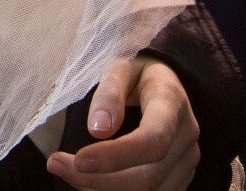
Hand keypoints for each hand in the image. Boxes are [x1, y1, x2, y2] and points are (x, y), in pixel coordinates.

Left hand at [47, 57, 199, 188]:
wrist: (163, 80)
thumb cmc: (136, 70)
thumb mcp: (120, 66)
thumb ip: (109, 93)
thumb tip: (97, 130)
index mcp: (172, 102)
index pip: (153, 140)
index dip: (116, 156)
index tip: (79, 159)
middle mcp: (186, 136)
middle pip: (149, 176)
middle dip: (99, 179)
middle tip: (57, 165)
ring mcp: (187, 160)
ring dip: (103, 189)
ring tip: (67, 171)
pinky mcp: (179, 176)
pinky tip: (89, 180)